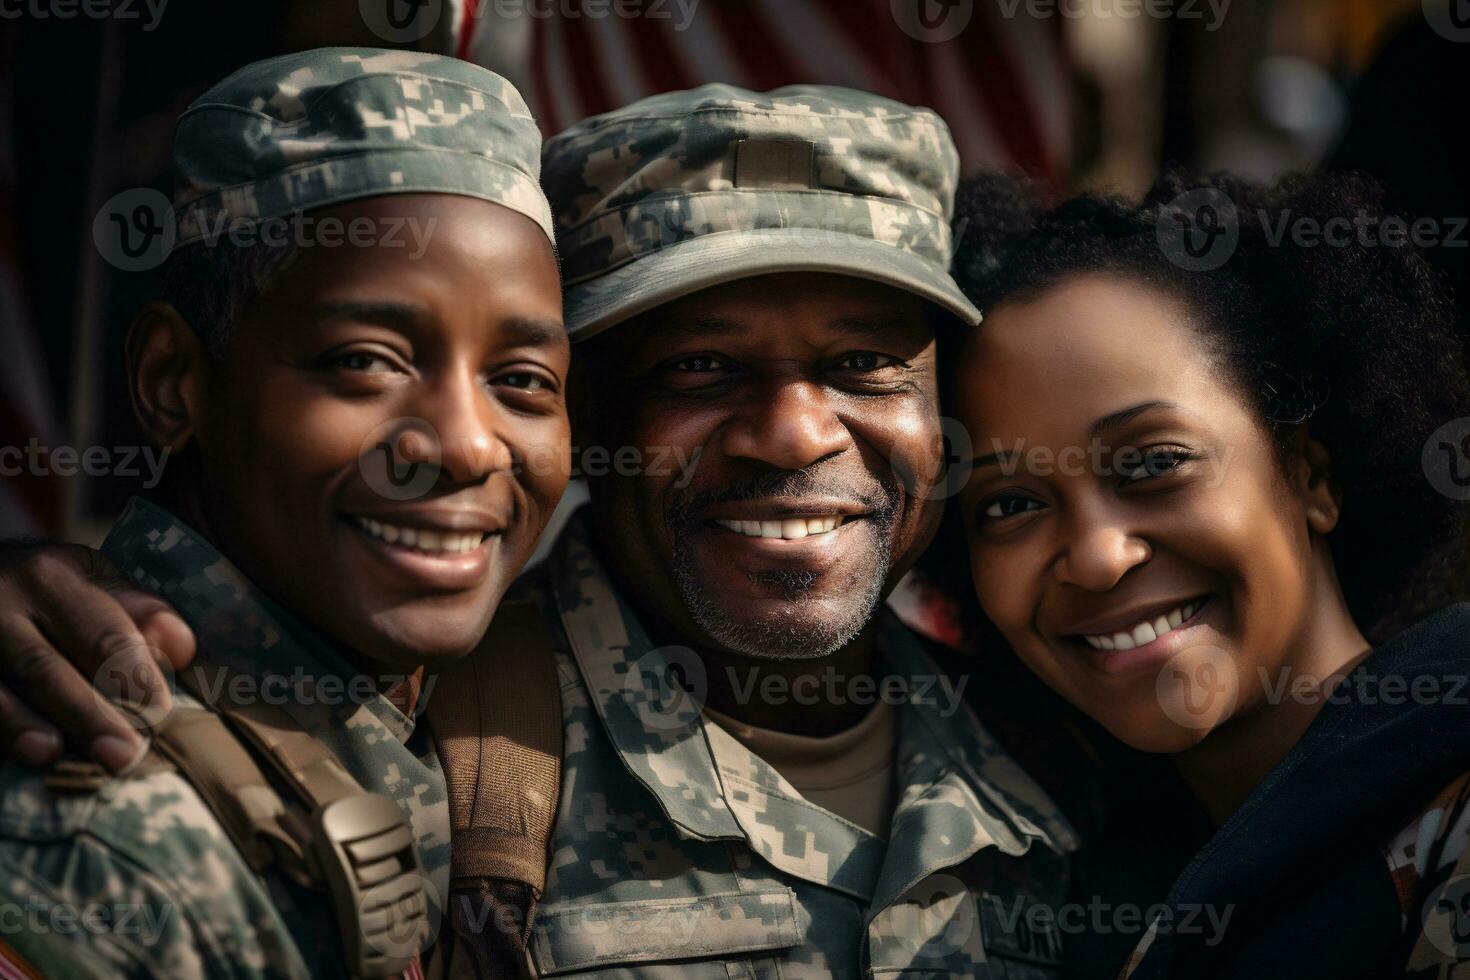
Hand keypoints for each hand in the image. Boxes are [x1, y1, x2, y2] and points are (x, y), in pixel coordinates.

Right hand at [0, 543, 195, 772]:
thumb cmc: (49, 592)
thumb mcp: (93, 582)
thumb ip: (138, 613)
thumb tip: (180, 644)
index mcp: (52, 577)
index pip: (101, 631)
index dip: (132, 675)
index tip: (159, 712)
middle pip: (44, 667)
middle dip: (85, 713)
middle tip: (123, 756)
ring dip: (20, 726)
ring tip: (53, 754)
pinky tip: (14, 756)